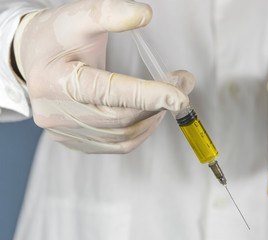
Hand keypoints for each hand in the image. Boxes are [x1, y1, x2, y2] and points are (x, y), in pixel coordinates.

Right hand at [14, 0, 194, 152]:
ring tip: (165, 98)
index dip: (147, 94)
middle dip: (157, 104)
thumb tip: (144, 15)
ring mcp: (64, 132)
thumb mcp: (78, 17)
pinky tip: (149, 115)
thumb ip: (109, 13)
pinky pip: (118, 145)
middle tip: (181, 87)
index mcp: (55, 81)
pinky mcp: (75, 141)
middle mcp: (55, 113)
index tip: (179, 94)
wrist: (32, 59)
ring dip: (152, 118)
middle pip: (120, 117)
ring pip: (123, 135)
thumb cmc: (55, 38)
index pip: (108, 92)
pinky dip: (140, 131)